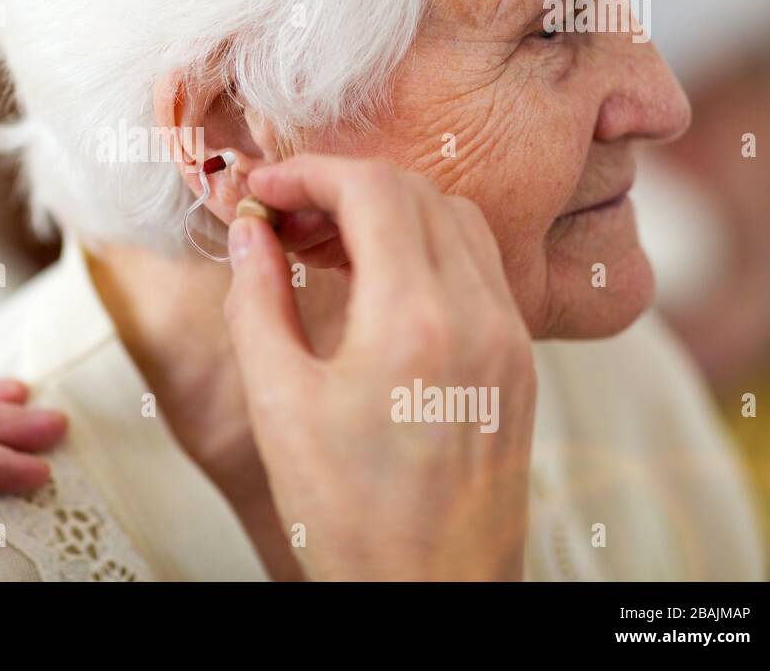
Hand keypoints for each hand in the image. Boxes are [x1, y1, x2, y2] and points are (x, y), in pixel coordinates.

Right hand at [224, 156, 535, 580]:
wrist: (429, 597)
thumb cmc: (347, 516)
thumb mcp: (278, 404)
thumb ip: (258, 300)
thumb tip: (249, 231)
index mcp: (417, 322)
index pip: (374, 190)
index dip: (311, 173)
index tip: (264, 191)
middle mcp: (481, 317)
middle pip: (419, 192)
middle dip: (345, 185)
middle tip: (285, 215)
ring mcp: (511, 339)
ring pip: (458, 221)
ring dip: (390, 210)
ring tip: (325, 244)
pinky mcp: (520, 363)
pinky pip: (480, 268)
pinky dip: (426, 247)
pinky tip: (376, 282)